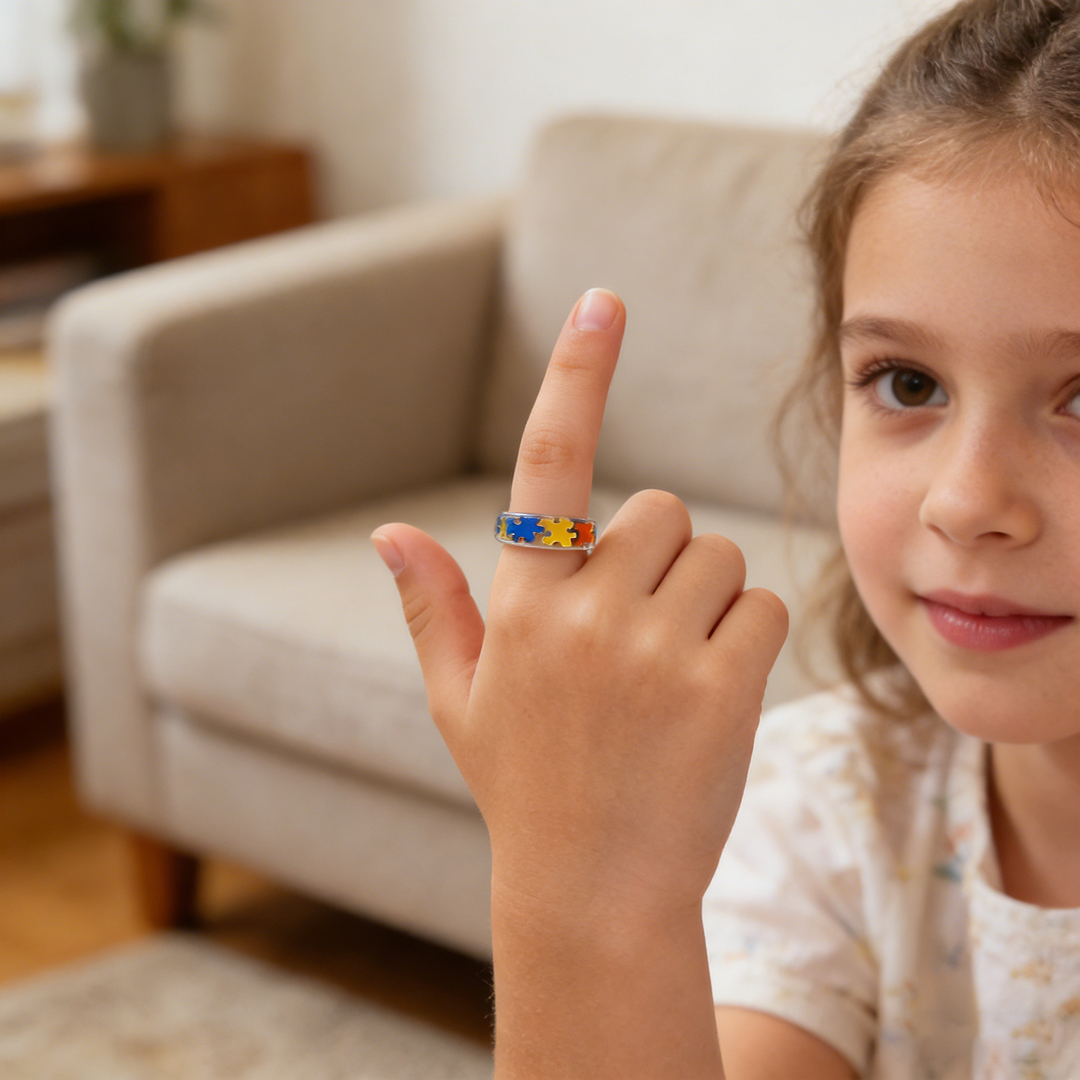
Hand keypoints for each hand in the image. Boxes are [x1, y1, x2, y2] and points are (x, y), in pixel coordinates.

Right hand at [371, 288, 787, 921]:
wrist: (594, 892)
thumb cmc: (526, 787)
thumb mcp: (460, 700)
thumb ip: (433, 606)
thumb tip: (384, 534)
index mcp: (520, 604)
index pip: (548, 462)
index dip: (576, 374)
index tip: (602, 302)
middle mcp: (583, 614)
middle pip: (662, 512)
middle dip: (660, 557)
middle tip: (640, 632)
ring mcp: (652, 650)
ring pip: (715, 556)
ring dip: (705, 598)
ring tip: (672, 673)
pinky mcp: (719, 689)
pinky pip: (759, 608)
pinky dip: (747, 638)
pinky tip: (714, 695)